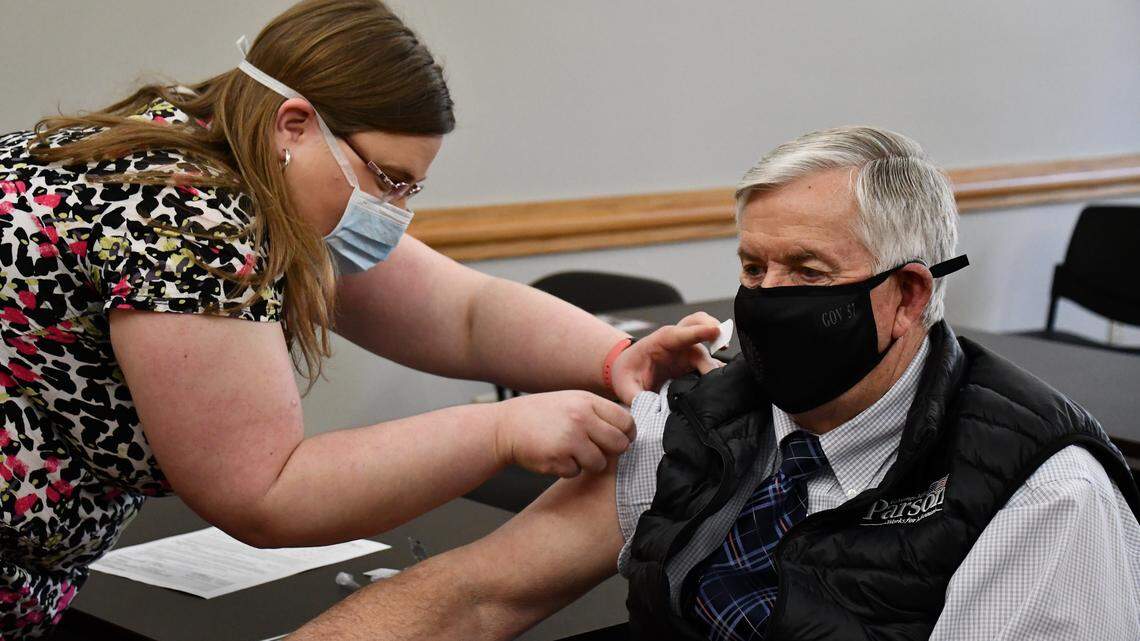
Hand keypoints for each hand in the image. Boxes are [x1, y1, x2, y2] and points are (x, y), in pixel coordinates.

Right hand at [493, 391, 635, 477]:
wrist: (507, 426)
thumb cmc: (541, 414)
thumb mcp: (572, 401)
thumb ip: (598, 412)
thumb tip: (627, 429)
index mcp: (587, 401)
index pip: (626, 421)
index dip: (627, 434)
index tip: (622, 439)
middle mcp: (581, 418)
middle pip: (618, 445)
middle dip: (611, 451)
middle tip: (598, 449)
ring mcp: (569, 440)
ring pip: (599, 463)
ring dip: (589, 463)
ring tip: (572, 452)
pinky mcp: (558, 459)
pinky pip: (577, 472)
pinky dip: (569, 469)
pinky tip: (557, 456)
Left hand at [610, 312, 724, 404]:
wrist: (626, 371)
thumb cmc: (626, 374)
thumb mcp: (626, 387)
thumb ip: (638, 397)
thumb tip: (653, 410)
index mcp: (660, 341)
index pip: (681, 333)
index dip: (699, 331)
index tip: (715, 331)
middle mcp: (677, 342)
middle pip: (699, 324)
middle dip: (713, 329)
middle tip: (724, 342)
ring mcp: (687, 350)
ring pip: (709, 342)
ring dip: (718, 353)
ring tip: (726, 371)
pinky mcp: (694, 362)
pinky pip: (710, 360)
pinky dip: (718, 368)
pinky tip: (724, 381)